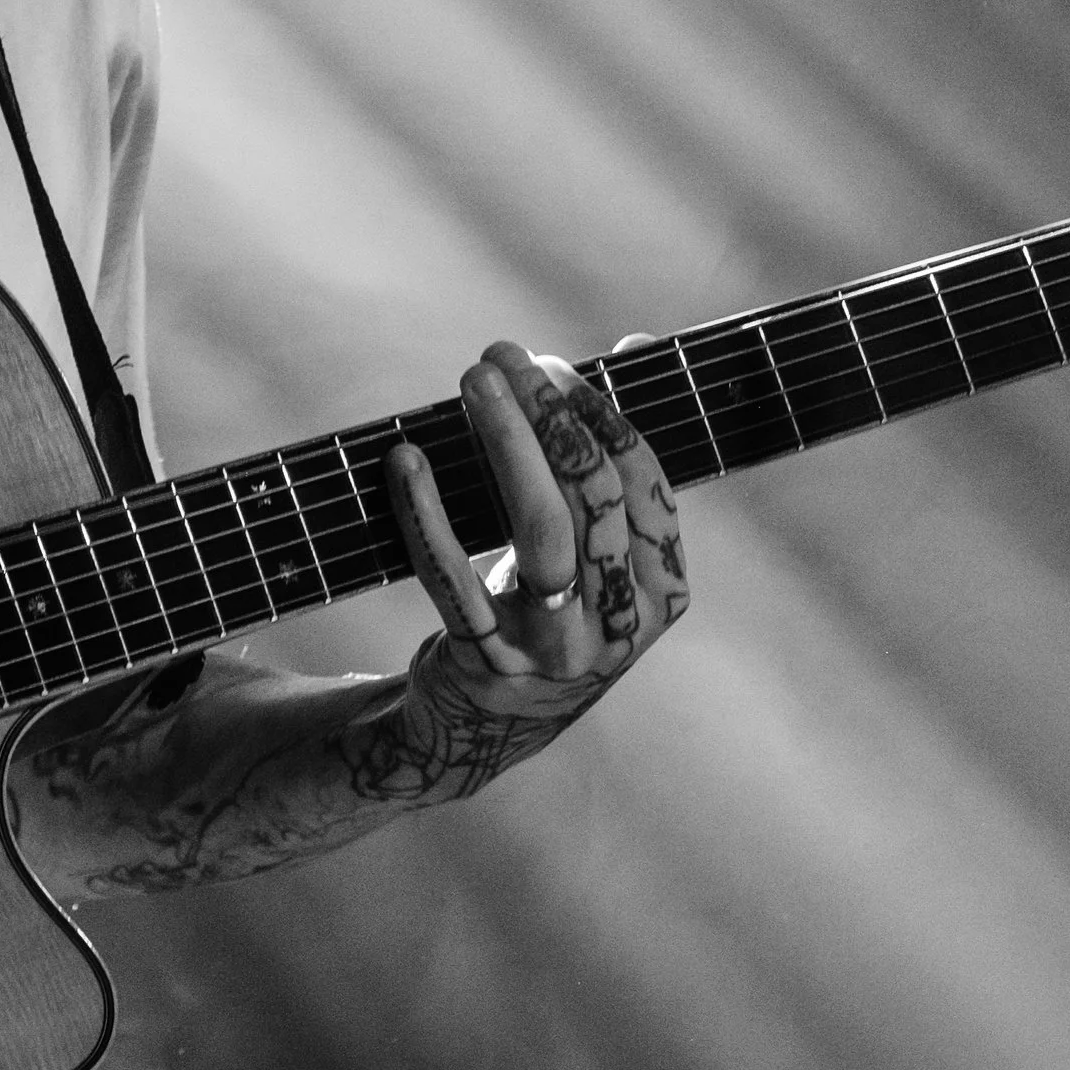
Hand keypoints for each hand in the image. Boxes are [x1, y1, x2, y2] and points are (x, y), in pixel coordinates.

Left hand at [385, 338, 687, 716]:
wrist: (485, 726)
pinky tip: (406, 461)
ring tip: (474, 382)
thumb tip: (637, 343)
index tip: (554, 364)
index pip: (645, 482)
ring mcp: (556, 650)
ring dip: (506, 445)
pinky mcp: (488, 664)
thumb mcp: (594, 546)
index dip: (601, 414)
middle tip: (501, 354)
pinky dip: (428, 515)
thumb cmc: (547, 606)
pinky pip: (455, 580)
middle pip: (594, 499)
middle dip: (549, 415)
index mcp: (662, 589)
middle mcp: (620, 624)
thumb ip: (614, 453)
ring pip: (540, 533)